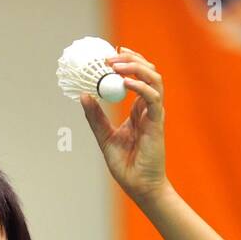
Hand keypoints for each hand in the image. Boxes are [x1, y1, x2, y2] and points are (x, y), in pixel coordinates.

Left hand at [79, 45, 170, 206]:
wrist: (139, 185)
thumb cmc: (126, 165)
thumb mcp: (104, 136)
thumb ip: (96, 117)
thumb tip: (83, 95)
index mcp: (138, 111)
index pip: (139, 78)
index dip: (128, 62)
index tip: (111, 54)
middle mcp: (149, 109)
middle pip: (149, 73)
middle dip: (131, 60)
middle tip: (111, 56)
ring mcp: (154, 114)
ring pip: (154, 79)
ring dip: (136, 67)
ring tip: (117, 65)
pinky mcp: (157, 122)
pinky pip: (152, 98)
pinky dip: (140, 86)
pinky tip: (125, 82)